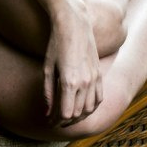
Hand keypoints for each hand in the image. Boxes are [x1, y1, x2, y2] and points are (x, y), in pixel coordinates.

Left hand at [42, 10, 102, 126]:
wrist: (74, 24)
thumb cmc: (56, 44)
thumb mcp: (47, 69)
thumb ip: (48, 93)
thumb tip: (47, 112)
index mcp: (69, 82)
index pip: (66, 114)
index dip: (56, 121)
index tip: (49, 122)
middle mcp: (85, 83)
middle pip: (77, 113)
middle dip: (65, 121)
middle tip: (55, 121)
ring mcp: (94, 78)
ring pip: (90, 108)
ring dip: (79, 117)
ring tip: (68, 118)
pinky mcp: (99, 74)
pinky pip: (99, 98)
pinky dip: (91, 107)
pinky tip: (83, 109)